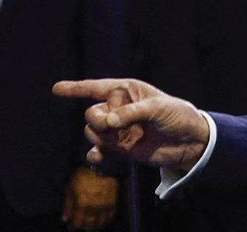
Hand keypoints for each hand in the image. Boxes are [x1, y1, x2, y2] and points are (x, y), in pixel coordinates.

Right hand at [52, 78, 209, 172]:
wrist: (189, 143)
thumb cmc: (177, 115)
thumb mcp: (157, 108)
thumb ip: (130, 114)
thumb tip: (108, 122)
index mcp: (127, 91)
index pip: (96, 87)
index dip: (75, 88)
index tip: (56, 89)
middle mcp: (118, 108)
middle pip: (91, 114)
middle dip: (99, 122)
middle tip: (117, 127)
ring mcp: (118, 129)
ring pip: (92, 132)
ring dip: (103, 138)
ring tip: (124, 140)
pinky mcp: (121, 148)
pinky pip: (97, 152)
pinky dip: (95, 156)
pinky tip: (98, 159)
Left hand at [61, 166, 117, 230]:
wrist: (101, 164)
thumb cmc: (84, 175)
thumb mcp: (71, 188)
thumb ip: (68, 205)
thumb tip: (65, 219)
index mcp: (82, 204)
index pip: (78, 223)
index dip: (73, 227)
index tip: (71, 226)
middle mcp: (94, 207)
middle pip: (89, 225)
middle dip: (83, 227)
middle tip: (81, 226)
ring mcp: (104, 205)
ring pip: (100, 223)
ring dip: (94, 227)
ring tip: (91, 226)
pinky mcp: (113, 202)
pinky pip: (110, 217)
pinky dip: (105, 222)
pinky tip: (101, 222)